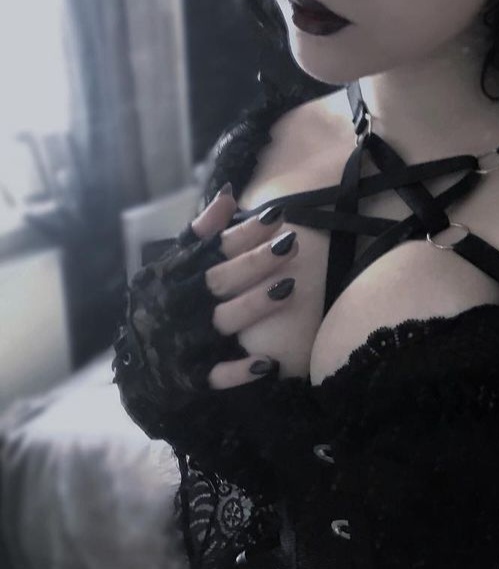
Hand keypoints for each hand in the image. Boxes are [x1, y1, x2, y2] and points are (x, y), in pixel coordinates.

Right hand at [117, 184, 301, 403]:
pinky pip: (217, 375)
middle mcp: (178, 305)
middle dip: (255, 263)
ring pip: (222, 321)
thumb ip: (201, 232)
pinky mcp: (191, 376)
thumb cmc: (165, 301)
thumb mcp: (174, 265)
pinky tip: (268, 363)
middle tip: (291, 245)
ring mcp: (183, 342)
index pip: (212, 248)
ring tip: (288, 288)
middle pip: (219, 281)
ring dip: (254, 305)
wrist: (138, 367)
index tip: (277, 215)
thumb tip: (228, 192)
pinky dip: (240, 370)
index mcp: (173, 274)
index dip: (244, 233)